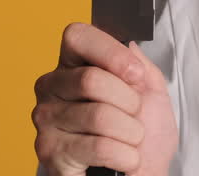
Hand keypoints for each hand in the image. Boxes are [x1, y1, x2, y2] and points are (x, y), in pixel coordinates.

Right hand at [32, 22, 178, 175]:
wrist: (143, 175)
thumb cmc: (144, 135)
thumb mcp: (152, 91)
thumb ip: (140, 64)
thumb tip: (128, 45)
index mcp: (74, 65)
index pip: (77, 36)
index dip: (111, 52)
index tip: (135, 73)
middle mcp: (52, 89)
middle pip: (91, 79)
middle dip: (129, 101)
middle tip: (134, 115)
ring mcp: (46, 121)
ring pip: (98, 116)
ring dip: (130, 132)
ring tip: (130, 139)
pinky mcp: (50, 154)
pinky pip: (98, 147)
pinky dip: (125, 155)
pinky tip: (123, 158)